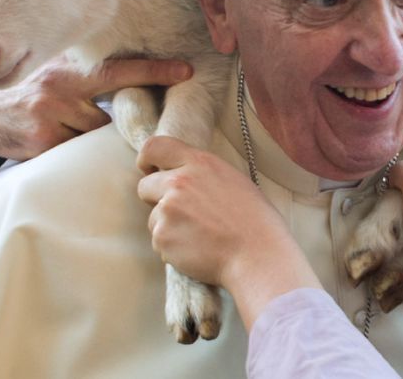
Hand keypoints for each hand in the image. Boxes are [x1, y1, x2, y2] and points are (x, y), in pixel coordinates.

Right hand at [0, 56, 192, 178]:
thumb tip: (137, 87)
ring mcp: (51, 114)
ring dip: (93, 139)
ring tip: (70, 132)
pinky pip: (77, 151)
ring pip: (96, 133)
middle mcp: (61, 87)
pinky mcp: (44, 140)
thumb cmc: (31, 100)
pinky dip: (76, 152)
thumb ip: (89, 83)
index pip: (118, 68)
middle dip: (131, 112)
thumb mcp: (58, 80)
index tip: (187, 70)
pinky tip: (56, 144)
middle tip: (162, 108)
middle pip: (112, 107)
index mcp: (69, 71)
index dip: (154, 69)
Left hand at [136, 135, 320, 329]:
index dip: (146, 159)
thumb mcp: (232, 180)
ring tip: (200, 236)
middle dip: (156, 199)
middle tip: (180, 213)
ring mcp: (167, 211)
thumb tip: (181, 175)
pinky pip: (159, 242)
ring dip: (169, 227)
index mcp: (199, 163)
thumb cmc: (254, 221)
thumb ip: (201, 174)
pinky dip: (173, 248)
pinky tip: (198, 250)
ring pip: (154, 218)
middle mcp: (179, 183)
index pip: (155, 147)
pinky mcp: (162, 238)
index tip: (148, 169)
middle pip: (145, 186)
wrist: (257, 256)